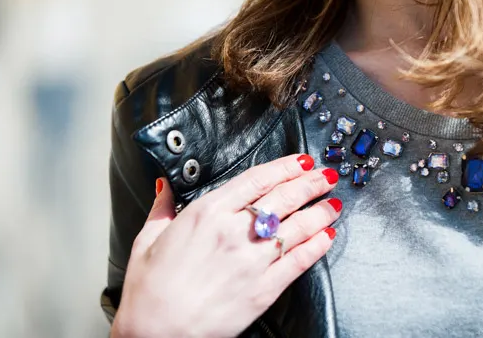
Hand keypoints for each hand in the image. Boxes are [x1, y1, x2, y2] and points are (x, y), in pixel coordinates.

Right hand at [111, 153, 340, 337]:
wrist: (155, 333)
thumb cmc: (149, 290)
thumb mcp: (148, 240)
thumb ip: (163, 209)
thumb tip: (165, 187)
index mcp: (208, 212)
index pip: (258, 179)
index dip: (285, 166)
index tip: (300, 161)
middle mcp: (235, 230)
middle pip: (285, 197)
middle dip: (311, 182)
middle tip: (327, 176)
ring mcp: (252, 259)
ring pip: (298, 225)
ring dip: (321, 210)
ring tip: (334, 203)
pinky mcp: (264, 288)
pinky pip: (299, 260)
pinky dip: (318, 245)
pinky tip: (327, 235)